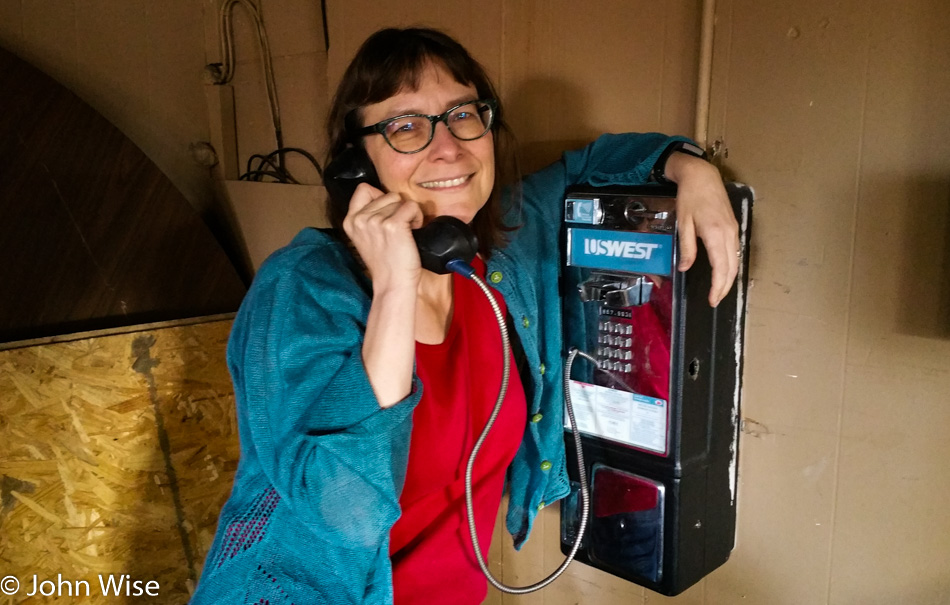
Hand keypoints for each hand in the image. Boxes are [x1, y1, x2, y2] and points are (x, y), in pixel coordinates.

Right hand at [342, 182, 424, 291]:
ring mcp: (376, 221)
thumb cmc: (385, 262)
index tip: (387, 213)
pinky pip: (411, 206)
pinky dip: (417, 217)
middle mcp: (360, 219)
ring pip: (400, 200)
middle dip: (397, 208)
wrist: (392, 284)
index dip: (380, 196)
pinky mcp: (393, 225)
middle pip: (386, 194)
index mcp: (350, 220)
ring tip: (405, 232)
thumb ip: (368, 217)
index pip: (363, 189)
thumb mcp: (365, 237)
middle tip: (399, 228)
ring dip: (408, 213)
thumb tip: (385, 198)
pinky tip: (414, 230)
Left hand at [664, 152, 739, 305]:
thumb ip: (686, 248)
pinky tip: (724, 272)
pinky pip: (735, 251)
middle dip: (725, 287)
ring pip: (736, 260)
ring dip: (730, 278)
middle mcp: (728, 233)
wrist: (702, 176)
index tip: (712, 300)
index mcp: (715, 233)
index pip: (721, 268)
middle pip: (732, 268)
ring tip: (720, 290)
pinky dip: (731, 265)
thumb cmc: (689, 198)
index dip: (718, 287)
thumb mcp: (683, 223)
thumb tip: (685, 268)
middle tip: (715, 300)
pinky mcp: (734, 226)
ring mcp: (733, 230)